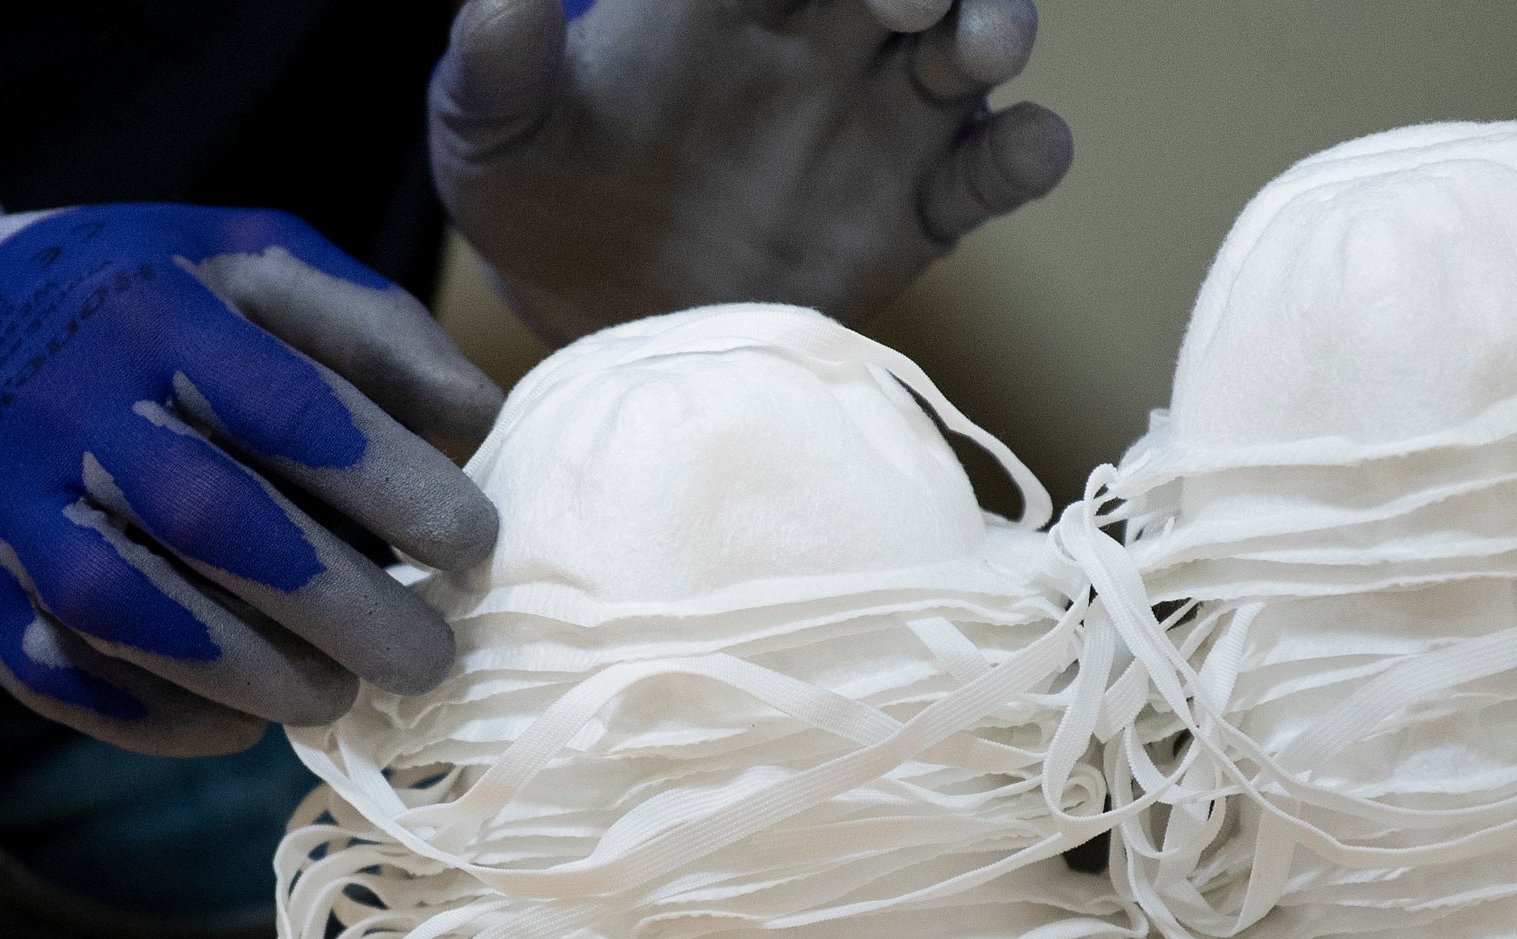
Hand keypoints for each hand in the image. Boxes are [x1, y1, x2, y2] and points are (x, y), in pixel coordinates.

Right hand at [0, 190, 503, 756]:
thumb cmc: (119, 303)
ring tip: (338, 697)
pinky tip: (233, 724)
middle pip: (218, 523)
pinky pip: (61, 673)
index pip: (289, 409)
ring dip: (254, 674)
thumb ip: (363, 323)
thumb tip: (472, 421)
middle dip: (344, 604)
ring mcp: (6, 508)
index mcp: (153, 313)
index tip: (472, 544)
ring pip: (134, 613)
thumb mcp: (236, 257)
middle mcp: (71, 408)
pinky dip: (155, 715)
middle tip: (428, 657)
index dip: (393, 485)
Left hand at [430, 0, 1073, 338]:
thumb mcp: (488, 136)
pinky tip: (1018, 154)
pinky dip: (1029, 153)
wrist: (591, 329)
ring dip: (996, 22)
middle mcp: (819, 37)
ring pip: (977, 37)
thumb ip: (496, 63)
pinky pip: (999, 167)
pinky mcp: (917, 209)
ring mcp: (880, 118)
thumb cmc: (535, 205)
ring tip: (976, 49)